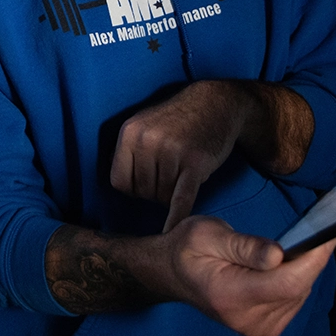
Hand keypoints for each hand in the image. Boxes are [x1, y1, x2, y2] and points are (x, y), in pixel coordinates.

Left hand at [110, 80, 246, 231]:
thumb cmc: (177, 120)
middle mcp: (147, 141)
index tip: (146, 182)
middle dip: (156, 191)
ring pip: (162, 197)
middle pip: (143, 192)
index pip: (120, 182)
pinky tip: (173, 232)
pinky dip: (177, 217)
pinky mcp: (195, 163)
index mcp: (129, 133)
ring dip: (173, 194)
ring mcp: (172, 152)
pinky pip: (181, 198)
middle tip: (171, 175)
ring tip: (182, 175)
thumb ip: (129, 151)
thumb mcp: (144, 124)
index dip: (134, 188)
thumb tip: (119, 184)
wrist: (215, 103)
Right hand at [159, 216, 335, 335]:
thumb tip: (277, 254)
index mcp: (230, 295)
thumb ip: (243, 245)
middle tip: (302, 234)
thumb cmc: (188, 250)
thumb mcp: (206, 233)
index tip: (327, 236)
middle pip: (298, 289)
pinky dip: (293, 281)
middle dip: (306, 259)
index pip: (287, 283)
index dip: (313, 259)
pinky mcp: (266, 328)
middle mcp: (246, 319)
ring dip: (299, 270)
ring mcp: (257, 328)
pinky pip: (294, 301)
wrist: (173, 273)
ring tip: (278, 253)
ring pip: (300, 294)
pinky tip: (278, 268)